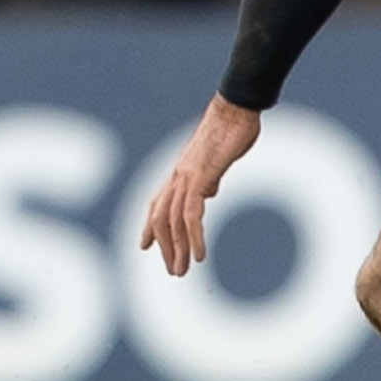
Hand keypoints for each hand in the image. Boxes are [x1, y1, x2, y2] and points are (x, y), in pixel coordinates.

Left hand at [138, 96, 260, 275]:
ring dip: (177, 249)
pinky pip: (191, 214)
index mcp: (181, 171)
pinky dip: (193, 237)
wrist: (236, 108)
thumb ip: (209, 178)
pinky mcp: (200, 177)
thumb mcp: (217, 159)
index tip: (144, 246)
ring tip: (182, 271)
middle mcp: (177, 175)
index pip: (158, 202)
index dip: (149, 225)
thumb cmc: (231, 129)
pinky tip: (199, 255)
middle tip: (174, 271)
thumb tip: (208, 193)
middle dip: (165, 247)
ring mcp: (186, 176)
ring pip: (173, 221)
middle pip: (161, 218)